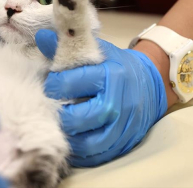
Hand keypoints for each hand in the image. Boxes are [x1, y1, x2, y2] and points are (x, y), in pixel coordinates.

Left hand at [35, 30, 167, 166]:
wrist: (151, 82)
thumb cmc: (117, 66)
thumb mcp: (96, 51)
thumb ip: (67, 46)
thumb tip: (40, 37)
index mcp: (110, 75)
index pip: (71, 83)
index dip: (54, 85)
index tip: (51, 84)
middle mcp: (118, 103)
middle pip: (79, 117)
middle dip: (60, 114)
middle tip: (54, 108)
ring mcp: (123, 126)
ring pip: (89, 142)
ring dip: (69, 137)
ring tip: (60, 126)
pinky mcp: (125, 143)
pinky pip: (99, 155)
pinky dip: (82, 152)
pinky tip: (73, 140)